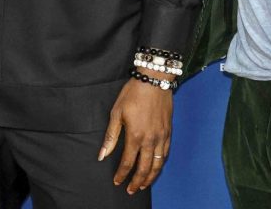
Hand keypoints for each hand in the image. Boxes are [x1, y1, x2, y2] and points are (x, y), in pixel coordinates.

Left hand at [98, 73, 172, 193]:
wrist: (154, 80)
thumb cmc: (133, 94)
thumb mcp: (116, 112)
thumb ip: (111, 136)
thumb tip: (102, 155)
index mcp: (135, 136)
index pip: (128, 162)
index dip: (122, 174)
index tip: (117, 182)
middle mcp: (150, 140)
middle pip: (144, 168)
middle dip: (137, 182)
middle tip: (131, 190)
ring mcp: (161, 137)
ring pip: (158, 164)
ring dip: (150, 177)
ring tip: (144, 185)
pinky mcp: (168, 132)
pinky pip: (166, 153)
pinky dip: (161, 164)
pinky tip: (156, 167)